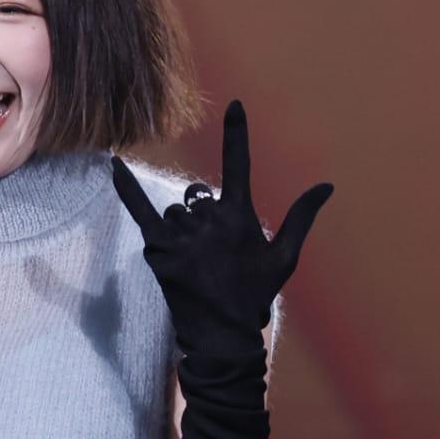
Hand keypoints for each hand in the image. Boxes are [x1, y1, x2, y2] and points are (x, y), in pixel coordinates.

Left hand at [111, 100, 331, 359]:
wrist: (222, 333)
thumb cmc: (254, 293)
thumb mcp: (284, 256)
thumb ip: (301, 217)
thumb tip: (326, 185)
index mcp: (241, 217)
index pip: (239, 166)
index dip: (237, 135)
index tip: (235, 105)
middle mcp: (211, 220)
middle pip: (197, 199)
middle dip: (202, 220)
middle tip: (211, 256)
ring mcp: (184, 234)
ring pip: (174, 212)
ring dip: (181, 230)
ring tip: (195, 264)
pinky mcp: (159, 248)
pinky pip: (140, 210)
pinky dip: (125, 187)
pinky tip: (113, 163)